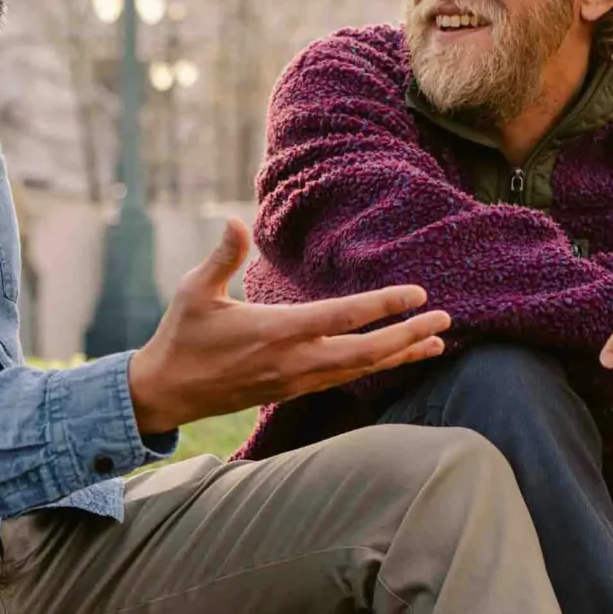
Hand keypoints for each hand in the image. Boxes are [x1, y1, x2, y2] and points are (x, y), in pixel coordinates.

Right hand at [128, 220, 451, 435]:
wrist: (167, 392)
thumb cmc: (181, 337)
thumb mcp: (194, 291)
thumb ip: (222, 257)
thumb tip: (234, 220)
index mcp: (276, 332)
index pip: (342, 318)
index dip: (383, 305)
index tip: (416, 292)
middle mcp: (294, 361)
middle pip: (367, 352)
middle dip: (409, 336)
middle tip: (445, 320)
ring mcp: (296, 381)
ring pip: (361, 371)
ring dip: (400, 356)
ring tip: (436, 344)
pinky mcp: (293, 391)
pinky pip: (345, 380)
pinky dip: (376, 369)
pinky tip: (393, 360)